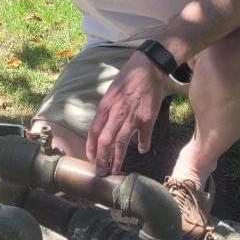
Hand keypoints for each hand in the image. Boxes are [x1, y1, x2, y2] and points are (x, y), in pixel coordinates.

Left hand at [86, 53, 167, 175]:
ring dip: (117, 159)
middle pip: (105, 141)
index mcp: (105, 107)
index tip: (91, 158)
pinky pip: (144, 138)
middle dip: (101, 159)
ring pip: (121, 143)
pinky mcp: (147, 119)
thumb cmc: (127, 80)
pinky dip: (143, 146)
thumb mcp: (110, 93)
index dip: (91, 148)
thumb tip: (103, 128)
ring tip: (115, 169)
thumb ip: (106, 111)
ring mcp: (132, 117)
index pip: (93, 132)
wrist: (148, 68)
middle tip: (101, 171)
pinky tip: (142, 150)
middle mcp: (116, 113)